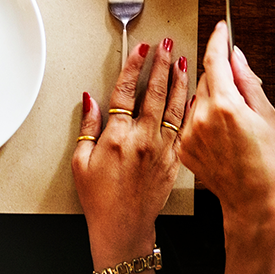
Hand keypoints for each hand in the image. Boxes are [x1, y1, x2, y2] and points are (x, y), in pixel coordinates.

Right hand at [74, 37, 189, 265]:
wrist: (124, 228)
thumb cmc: (100, 199)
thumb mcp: (81, 162)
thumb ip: (86, 127)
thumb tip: (89, 100)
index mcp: (117, 137)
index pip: (127, 91)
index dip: (134, 66)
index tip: (140, 50)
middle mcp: (143, 139)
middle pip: (154, 92)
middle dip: (161, 64)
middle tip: (165, 45)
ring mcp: (161, 149)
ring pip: (173, 106)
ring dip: (179, 81)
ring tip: (182, 61)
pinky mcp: (174, 160)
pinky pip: (183, 127)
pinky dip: (189, 108)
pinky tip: (193, 95)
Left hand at [177, 22, 274, 248]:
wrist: (254, 202)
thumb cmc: (268, 165)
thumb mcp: (267, 116)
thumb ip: (248, 81)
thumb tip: (236, 57)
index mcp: (225, 106)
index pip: (215, 59)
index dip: (218, 39)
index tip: (221, 30)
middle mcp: (202, 117)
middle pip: (206, 78)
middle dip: (220, 78)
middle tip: (241, 96)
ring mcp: (189, 133)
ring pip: (196, 99)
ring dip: (211, 100)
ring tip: (232, 125)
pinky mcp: (183, 147)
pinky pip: (190, 120)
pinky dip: (202, 120)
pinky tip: (220, 137)